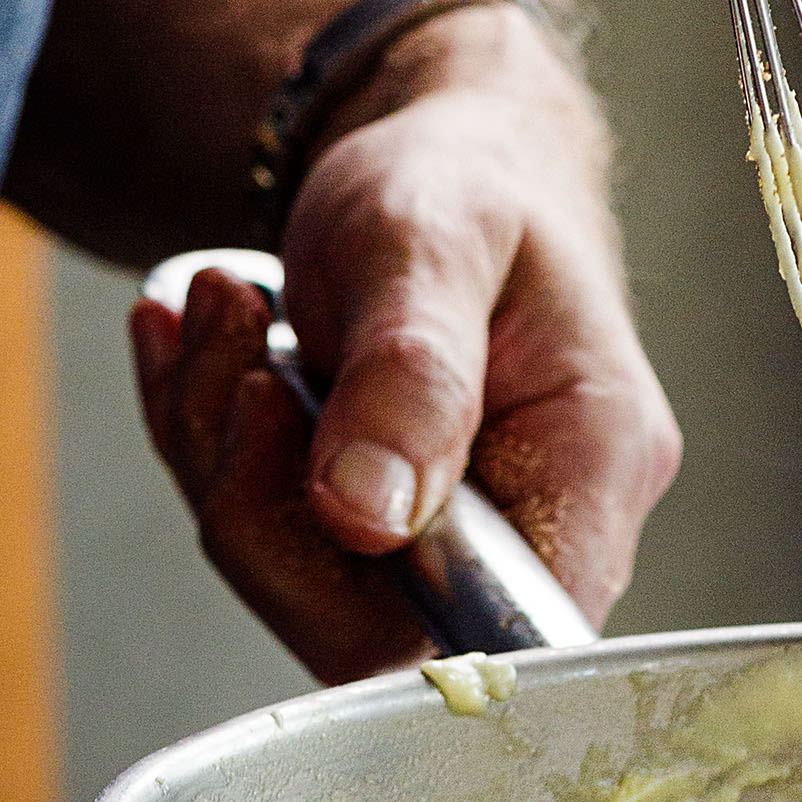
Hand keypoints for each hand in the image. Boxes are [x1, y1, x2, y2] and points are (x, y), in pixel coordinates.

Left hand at [128, 8, 681, 679]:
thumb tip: (367, 516)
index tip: (305, 476)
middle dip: (262, 491)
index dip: (389, 621)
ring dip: (220, 445)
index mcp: (595, 465)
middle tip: (237, 342)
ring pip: (299, 580)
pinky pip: (265, 537)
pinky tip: (205, 336)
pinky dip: (208, 438)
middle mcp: (539, 529)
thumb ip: (409, 372)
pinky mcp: (373, 535)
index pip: (513, 641)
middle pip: (377, 630)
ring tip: (223, 304)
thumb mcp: (430, 238)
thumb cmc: (463, 182)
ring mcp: (451, 541)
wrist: (436, 160)